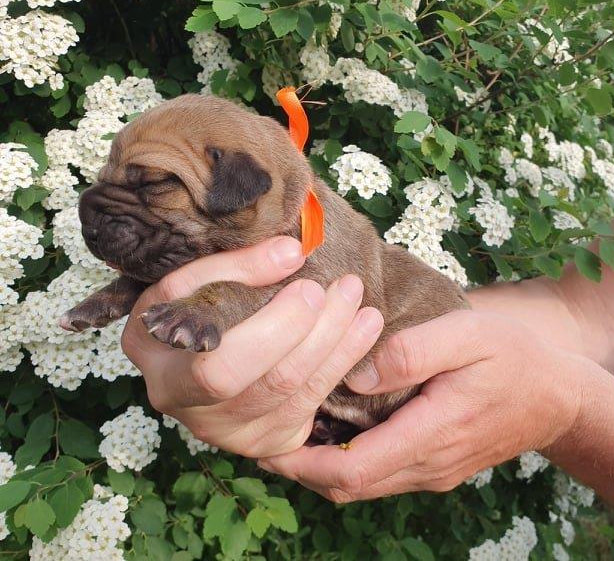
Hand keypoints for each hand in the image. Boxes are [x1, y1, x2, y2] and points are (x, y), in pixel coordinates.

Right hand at [121, 236, 383, 456]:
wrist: (186, 354)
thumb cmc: (187, 311)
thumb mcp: (194, 280)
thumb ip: (239, 266)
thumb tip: (293, 253)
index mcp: (167, 375)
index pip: (221, 369)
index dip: (273, 331)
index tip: (309, 287)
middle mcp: (198, 417)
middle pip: (272, 383)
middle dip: (319, 333)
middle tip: (347, 287)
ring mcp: (236, 437)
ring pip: (300, 394)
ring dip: (341, 345)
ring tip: (364, 303)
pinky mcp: (270, 442)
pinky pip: (314, 404)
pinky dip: (343, 364)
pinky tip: (364, 330)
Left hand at [258, 310, 595, 501]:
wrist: (559, 396)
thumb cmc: (514, 357)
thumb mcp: (468, 336)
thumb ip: (411, 353)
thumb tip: (356, 373)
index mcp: (432, 434)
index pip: (352, 470)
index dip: (301, 463)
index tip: (263, 443)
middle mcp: (429, 465)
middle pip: (348, 486)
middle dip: (299, 468)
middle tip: (260, 436)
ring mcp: (434, 471)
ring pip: (362, 486)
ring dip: (320, 467)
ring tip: (286, 432)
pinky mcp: (437, 466)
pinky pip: (381, 475)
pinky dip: (346, 463)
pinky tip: (331, 433)